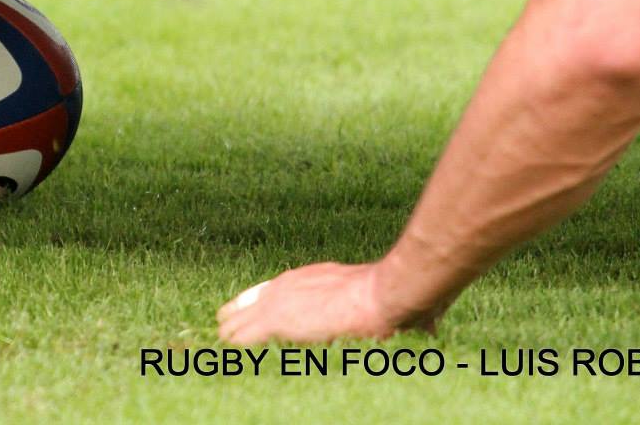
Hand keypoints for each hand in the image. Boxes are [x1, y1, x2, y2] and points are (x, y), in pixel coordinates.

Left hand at [217, 261, 431, 344]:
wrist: (387, 294)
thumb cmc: (390, 298)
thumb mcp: (373, 297)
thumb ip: (376, 309)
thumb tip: (424, 326)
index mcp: (304, 281)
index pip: (265, 293)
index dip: (251, 307)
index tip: (239, 318)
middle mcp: (287, 288)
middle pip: (246, 306)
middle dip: (235, 322)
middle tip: (220, 335)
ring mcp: (281, 304)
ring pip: (239, 323)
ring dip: (230, 337)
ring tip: (216, 348)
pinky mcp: (279, 323)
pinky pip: (244, 339)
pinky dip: (234, 350)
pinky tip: (223, 358)